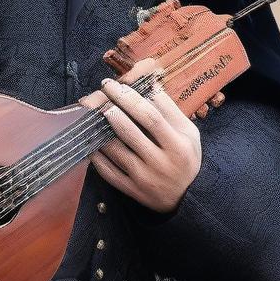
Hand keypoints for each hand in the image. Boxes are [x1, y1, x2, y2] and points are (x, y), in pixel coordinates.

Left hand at [78, 57, 201, 213]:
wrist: (187, 198)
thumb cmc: (185, 157)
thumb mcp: (188, 133)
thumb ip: (169, 109)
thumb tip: (148, 82)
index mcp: (178, 146)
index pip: (150, 116)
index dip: (130, 98)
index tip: (115, 84)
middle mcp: (161, 164)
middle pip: (130, 131)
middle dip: (112, 107)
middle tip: (101, 92)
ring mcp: (144, 179)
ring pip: (115, 151)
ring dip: (100, 130)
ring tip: (92, 112)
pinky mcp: (132, 191)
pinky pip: (108, 171)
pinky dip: (97, 155)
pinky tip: (91, 140)